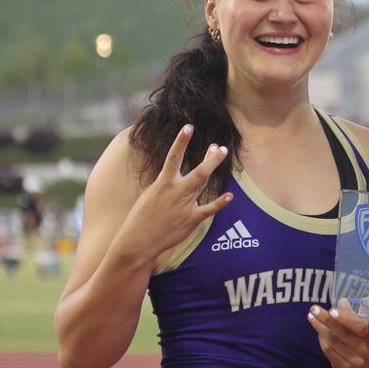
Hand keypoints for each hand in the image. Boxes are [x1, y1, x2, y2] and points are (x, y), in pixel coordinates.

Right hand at [122, 124, 231, 262]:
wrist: (138, 240)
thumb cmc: (143, 215)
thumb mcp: (151, 193)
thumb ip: (166, 181)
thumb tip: (176, 169)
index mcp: (162, 183)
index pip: (173, 157)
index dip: (181, 141)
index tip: (189, 127)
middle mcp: (175, 192)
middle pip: (198, 171)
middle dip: (210, 158)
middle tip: (220, 146)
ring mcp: (184, 206)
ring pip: (203, 183)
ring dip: (213, 168)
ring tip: (223, 154)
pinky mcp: (190, 220)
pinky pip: (208, 210)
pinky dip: (220, 203)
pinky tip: (230, 195)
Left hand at [307, 300, 368, 367]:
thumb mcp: (368, 325)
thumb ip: (355, 314)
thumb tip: (340, 301)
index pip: (357, 327)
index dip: (343, 318)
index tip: (331, 310)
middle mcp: (364, 351)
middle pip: (340, 334)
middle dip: (325, 320)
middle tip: (313, 309)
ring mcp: (354, 362)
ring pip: (331, 343)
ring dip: (320, 329)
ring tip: (312, 318)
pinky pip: (328, 352)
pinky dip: (322, 340)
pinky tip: (319, 332)